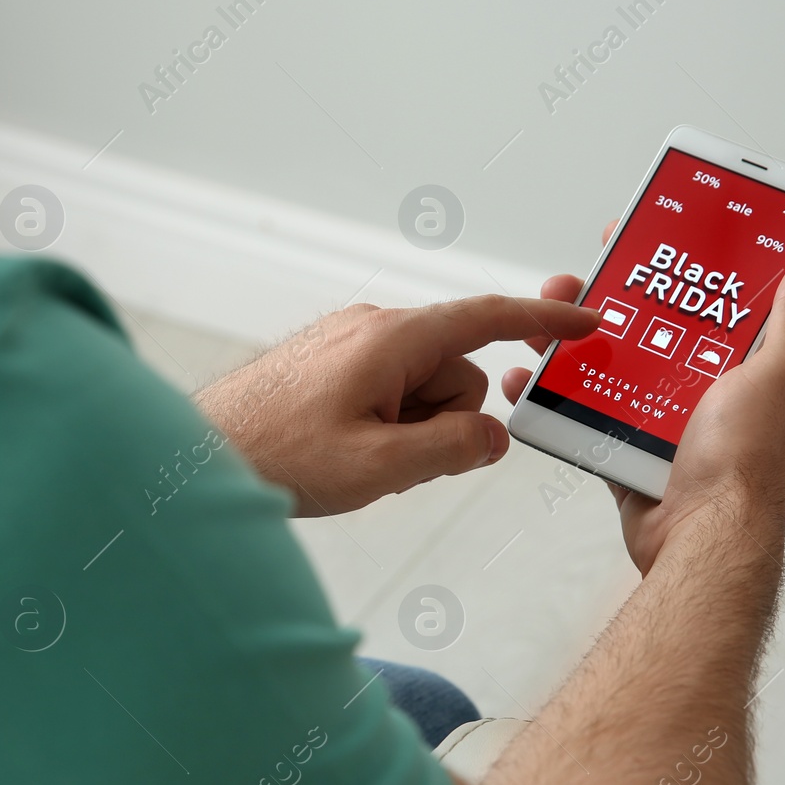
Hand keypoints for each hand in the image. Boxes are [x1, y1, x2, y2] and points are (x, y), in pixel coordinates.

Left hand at [195, 295, 599, 515]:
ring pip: (422, 388)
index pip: (485, 317)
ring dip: (411, 429)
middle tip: (394, 460)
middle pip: (456, 372)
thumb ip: (452, 449)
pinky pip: (388, 390)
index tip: (587, 320)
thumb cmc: (274, 456)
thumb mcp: (380, 466)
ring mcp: (348, 343)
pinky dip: (385, 424)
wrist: (198, 458)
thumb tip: (493, 438)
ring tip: (356, 459)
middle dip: (446, 421)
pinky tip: (342, 450)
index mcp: (391, 338)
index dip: (543, 320)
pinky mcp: (330, 362)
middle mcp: (372, 327)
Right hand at [500, 223, 784, 573]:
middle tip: (574, 278)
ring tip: (539, 320)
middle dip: (605, 299)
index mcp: (741, 366)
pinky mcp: (624, 451)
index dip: (676, 264)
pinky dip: (551, 396)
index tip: (643, 233)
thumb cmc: (744, 458)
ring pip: (607, 366)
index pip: (706, 299)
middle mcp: (701, 391)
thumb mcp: (778, 372)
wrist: (699, 533)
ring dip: (568, 341)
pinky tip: (526, 376)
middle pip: (646, 329)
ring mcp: (659, 421)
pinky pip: (582, 414)